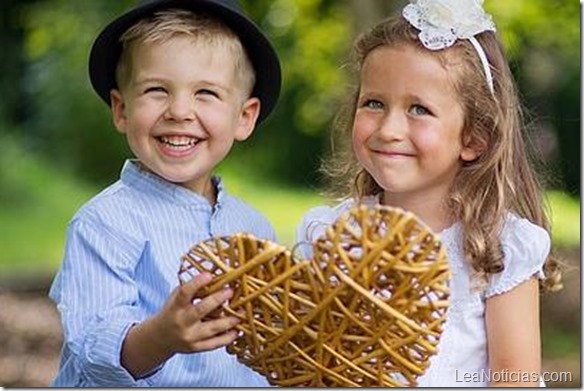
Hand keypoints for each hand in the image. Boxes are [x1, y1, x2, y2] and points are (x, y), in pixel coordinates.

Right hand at [121, 272, 239, 376]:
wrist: (160, 338)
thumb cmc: (172, 312)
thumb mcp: (176, 298)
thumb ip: (192, 289)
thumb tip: (216, 276)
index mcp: (175, 307)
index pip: (184, 293)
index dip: (196, 283)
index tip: (209, 275)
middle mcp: (182, 322)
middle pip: (201, 310)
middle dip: (217, 299)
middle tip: (230, 291)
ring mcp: (189, 337)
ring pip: (212, 329)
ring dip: (229, 320)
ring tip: (242, 312)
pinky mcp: (196, 348)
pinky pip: (215, 344)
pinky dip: (228, 338)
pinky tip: (237, 331)